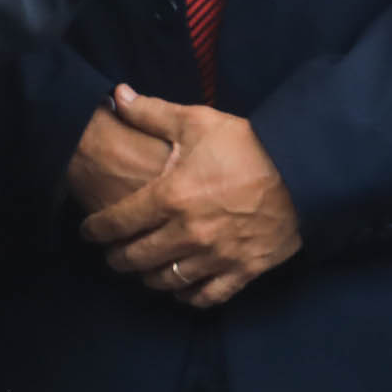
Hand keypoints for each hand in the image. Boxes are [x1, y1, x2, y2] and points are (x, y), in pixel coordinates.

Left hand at [82, 85, 301, 308]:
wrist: (304, 171)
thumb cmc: (247, 145)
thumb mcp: (196, 121)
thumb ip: (151, 113)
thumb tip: (117, 95)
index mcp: (170, 197)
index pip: (118, 223)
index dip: (96, 230)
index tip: (87, 232)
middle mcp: (188, 233)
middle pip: (137, 258)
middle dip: (117, 258)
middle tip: (111, 254)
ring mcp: (217, 256)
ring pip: (167, 280)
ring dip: (148, 278)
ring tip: (142, 270)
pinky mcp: (244, 270)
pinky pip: (208, 296)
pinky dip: (188, 296)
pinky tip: (180, 289)